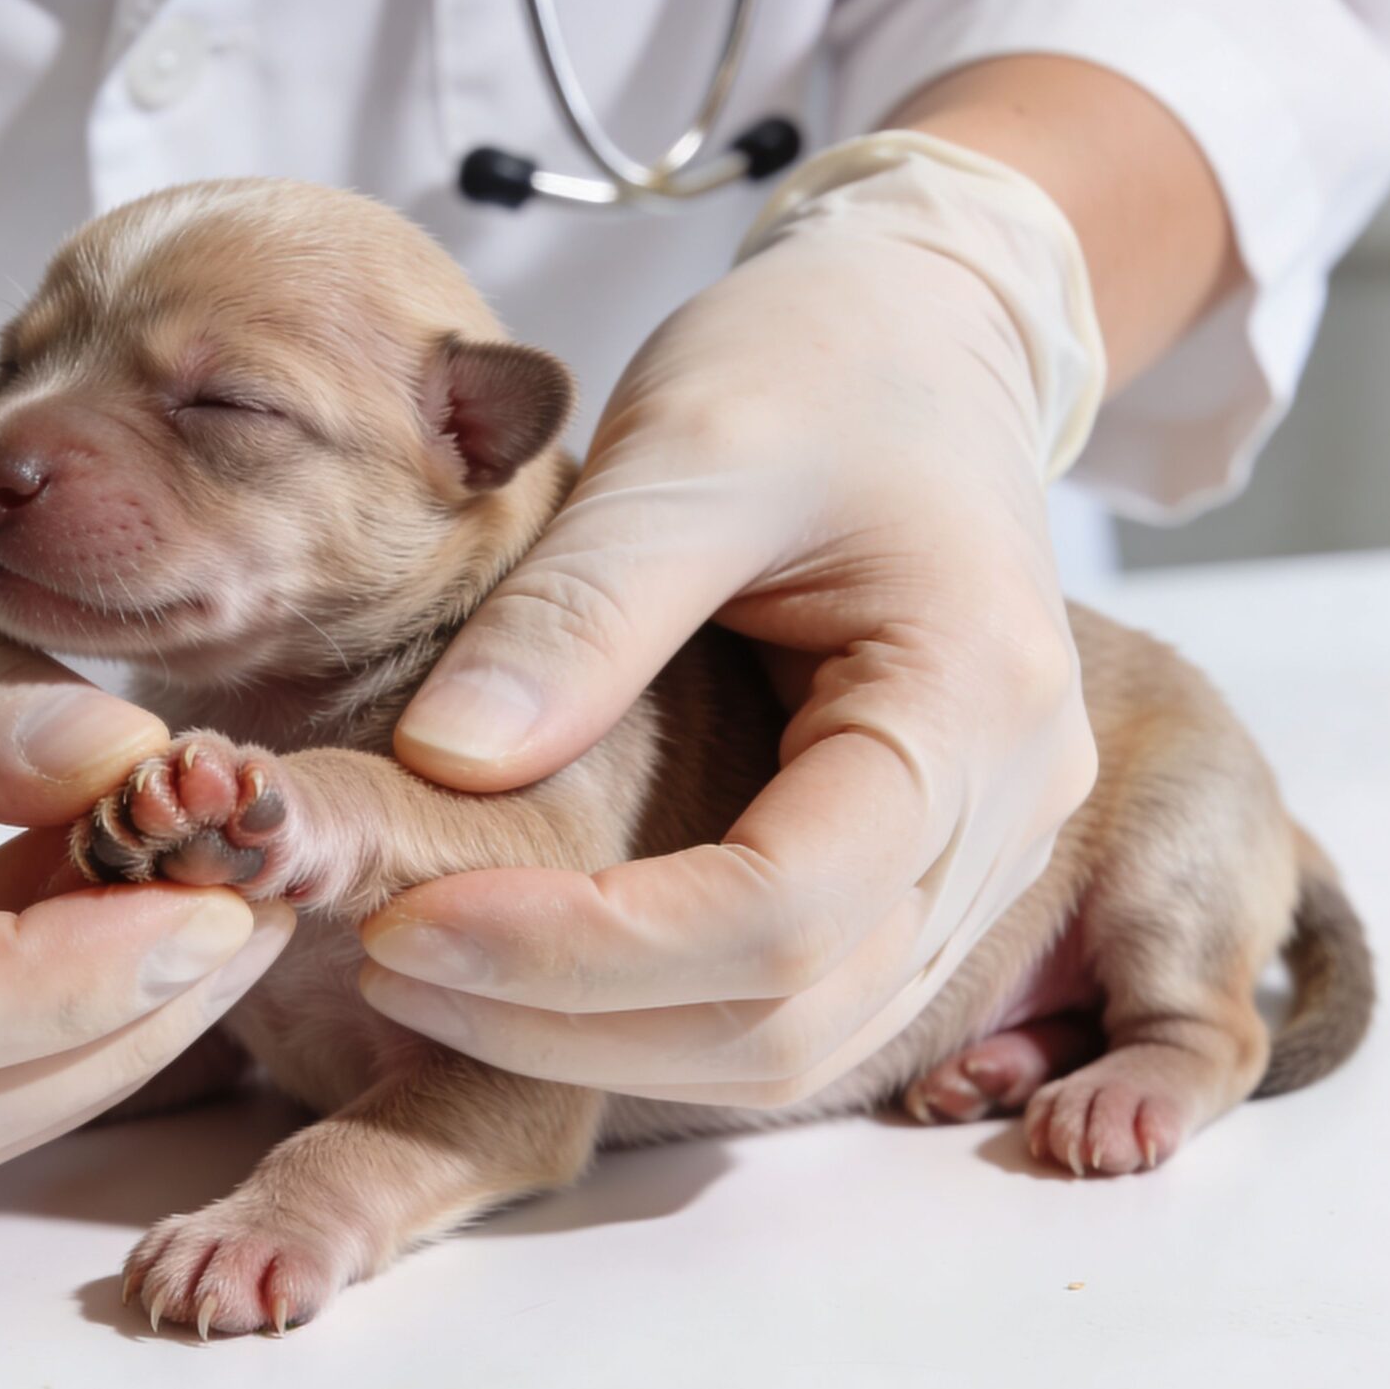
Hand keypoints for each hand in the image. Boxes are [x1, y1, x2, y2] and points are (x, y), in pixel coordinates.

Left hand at [365, 135, 1104, 1105]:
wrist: (922, 341)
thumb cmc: (816, 362)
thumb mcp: (691, 447)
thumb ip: (578, 613)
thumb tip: (445, 766)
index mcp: (973, 701)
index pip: (778, 912)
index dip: (581, 949)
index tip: (407, 920)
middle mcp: (1002, 813)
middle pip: (785, 1018)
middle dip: (568, 1019)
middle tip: (387, 956)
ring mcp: (973, 860)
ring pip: (789, 1047)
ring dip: (597, 1042)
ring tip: (425, 966)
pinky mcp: (914, 874)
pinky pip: (789, 1008)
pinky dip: (648, 1016)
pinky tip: (516, 962)